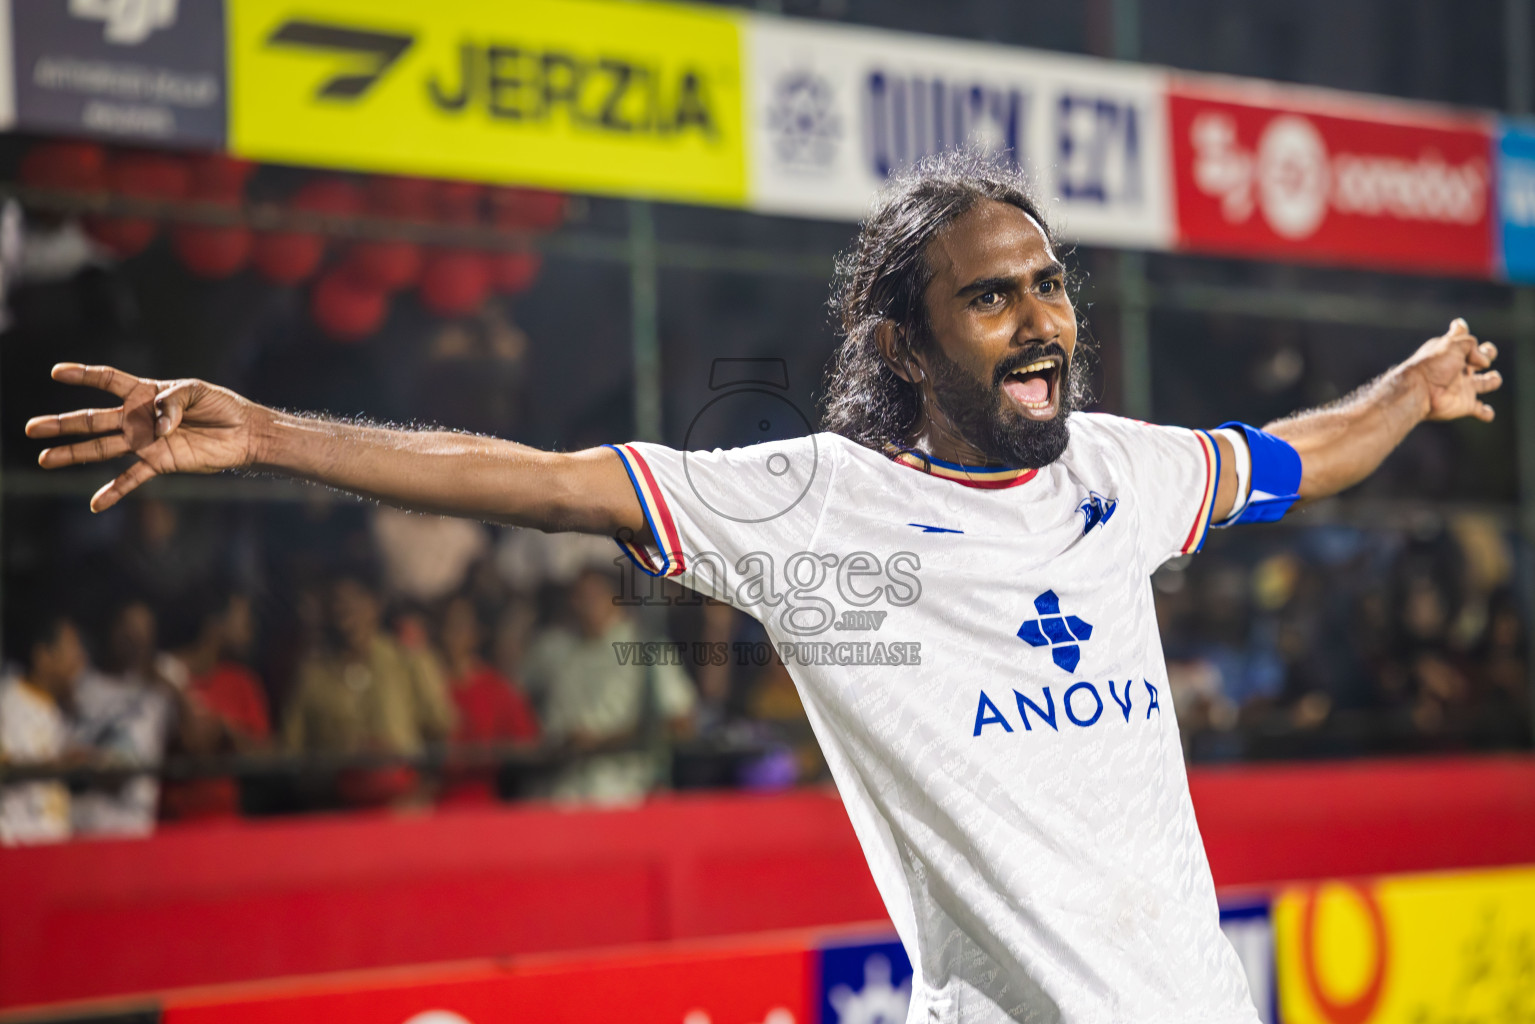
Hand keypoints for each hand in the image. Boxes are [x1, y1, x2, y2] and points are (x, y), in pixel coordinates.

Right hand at [25, 363, 264, 512]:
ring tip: (45, 459)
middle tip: (31, 427)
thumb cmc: (222, 406)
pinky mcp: (160, 462)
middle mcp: (140, 418)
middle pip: (94, 420)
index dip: (84, 375)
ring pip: (103, 448)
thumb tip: (155, 425)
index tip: (57, 372)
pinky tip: (95, 504)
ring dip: (74, 454)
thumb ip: (172, 400)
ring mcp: (146, 442)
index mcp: (147, 393)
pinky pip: (132, 478)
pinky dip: (115, 491)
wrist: (244, 433)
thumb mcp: (198, 391)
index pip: (109, 381)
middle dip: (62, 423)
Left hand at [1404, 318, 1502, 422]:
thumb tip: (1484, 362)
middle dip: (1487, 354)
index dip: (1461, 331)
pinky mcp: (1465, 405)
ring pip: (1484, 383)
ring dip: (1493, 380)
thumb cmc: (1433, 365)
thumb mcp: (1452, 344)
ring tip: (1492, 378)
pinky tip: (1487, 413)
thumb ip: (1472, 345)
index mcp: (1451, 352)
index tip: (1458, 326)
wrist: (1419, 391)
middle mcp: (1458, 369)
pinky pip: (1479, 410)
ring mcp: (1462, 387)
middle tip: (1481, 359)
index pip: (1460, 338)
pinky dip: (1486, 413)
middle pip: (1479, 359)